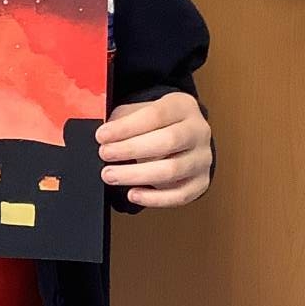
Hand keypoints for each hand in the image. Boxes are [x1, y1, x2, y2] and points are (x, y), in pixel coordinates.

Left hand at [96, 91, 212, 208]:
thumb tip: (103, 136)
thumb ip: (122, 120)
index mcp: (183, 106)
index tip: (102, 136)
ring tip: (111, 175)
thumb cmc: (156, 124)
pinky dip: (155, 198)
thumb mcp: (140, 112)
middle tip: (105, 155)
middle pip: (167, 142)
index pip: (156, 115)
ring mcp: (202, 158)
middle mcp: (198, 131)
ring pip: (172, 170)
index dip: (126, 127)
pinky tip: (133, 194)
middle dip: (131, 149)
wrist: (183, 137)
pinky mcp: (201, 182)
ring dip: (137, 175)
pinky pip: (180, 195)